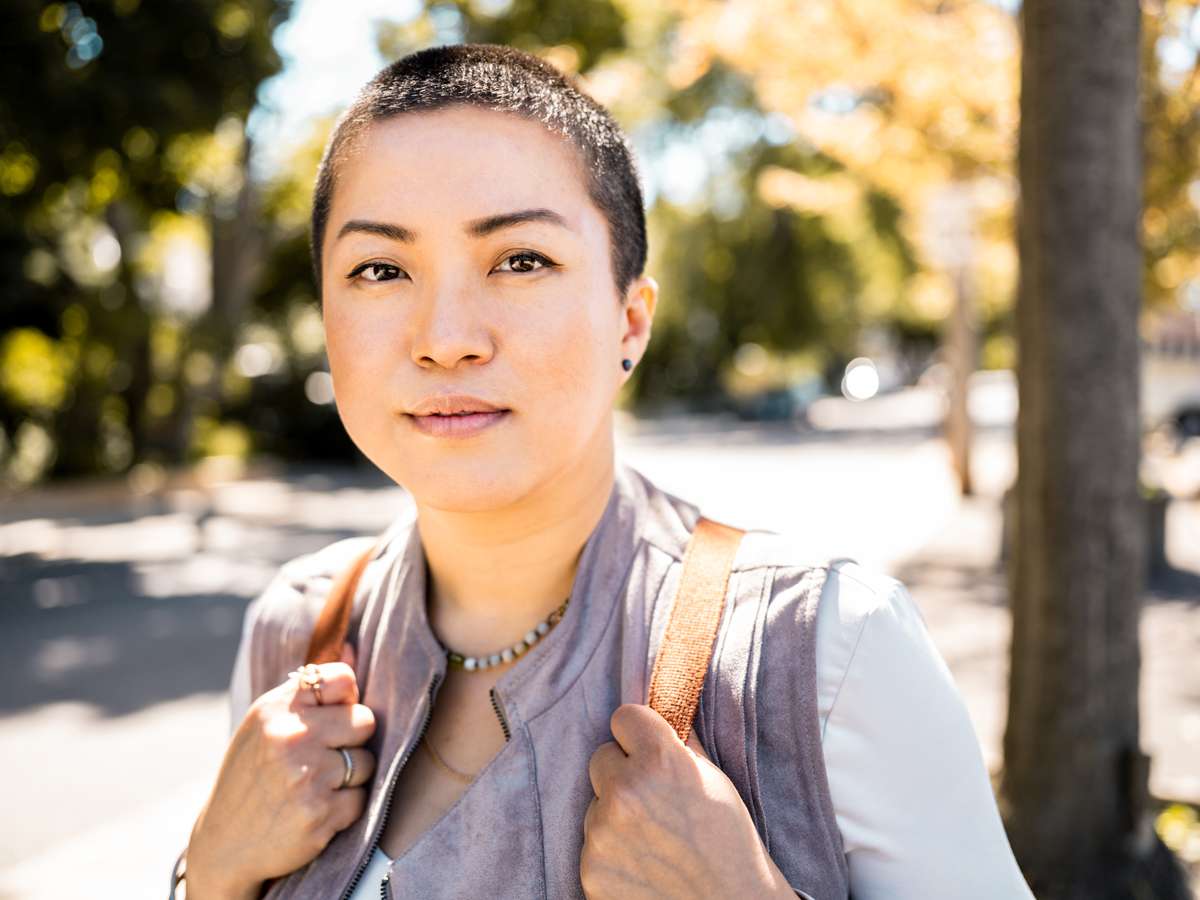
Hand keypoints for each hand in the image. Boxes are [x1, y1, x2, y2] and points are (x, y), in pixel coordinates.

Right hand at [186, 643, 376, 896]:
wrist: (224, 844)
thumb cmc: (252, 776)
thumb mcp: (266, 724)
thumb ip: (310, 690)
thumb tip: (355, 649)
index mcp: (276, 709)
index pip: (343, 679)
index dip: (346, 700)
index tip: (332, 718)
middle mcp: (290, 737)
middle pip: (365, 720)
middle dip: (353, 741)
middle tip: (324, 758)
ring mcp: (305, 776)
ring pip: (367, 762)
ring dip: (350, 778)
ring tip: (315, 786)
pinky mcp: (318, 814)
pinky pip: (360, 799)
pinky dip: (344, 809)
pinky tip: (315, 812)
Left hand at [581, 703, 794, 898]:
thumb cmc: (729, 842)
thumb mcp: (713, 779)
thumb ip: (680, 743)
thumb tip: (661, 705)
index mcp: (660, 760)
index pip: (623, 717)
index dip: (638, 734)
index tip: (648, 749)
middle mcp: (625, 791)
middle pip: (601, 757)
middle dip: (622, 773)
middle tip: (654, 800)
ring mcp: (602, 833)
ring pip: (595, 803)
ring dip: (615, 815)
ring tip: (654, 840)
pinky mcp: (590, 869)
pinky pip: (591, 842)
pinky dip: (611, 852)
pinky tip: (642, 865)